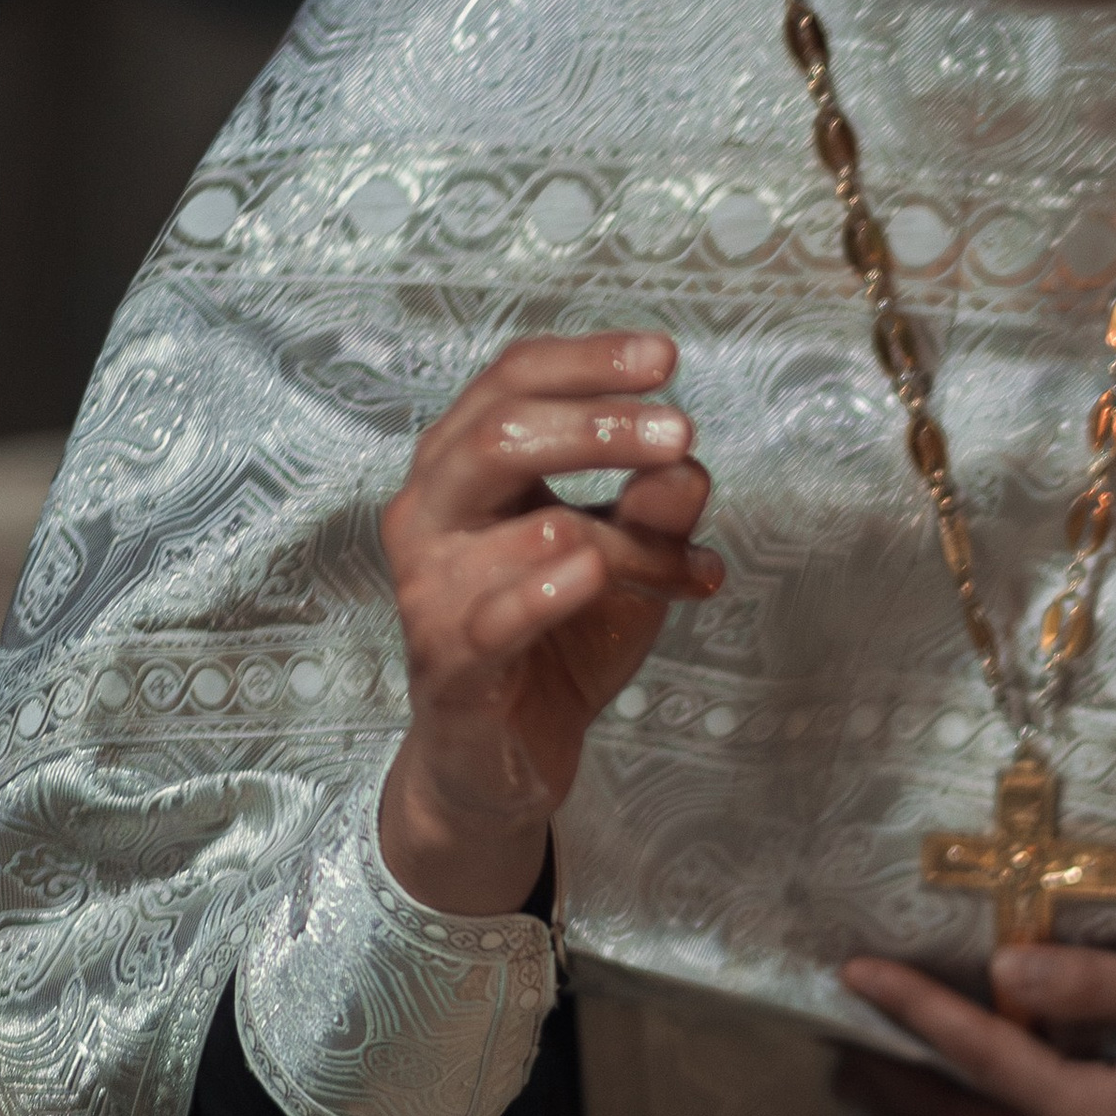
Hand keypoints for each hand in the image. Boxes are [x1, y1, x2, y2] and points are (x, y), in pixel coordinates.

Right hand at [378, 332, 719, 913]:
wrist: (505, 759)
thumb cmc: (558, 638)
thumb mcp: (628, 563)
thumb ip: (655, 511)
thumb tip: (687, 464)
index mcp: (463, 467)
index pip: (512, 380)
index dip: (587, 360)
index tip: (665, 357)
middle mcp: (430, 514)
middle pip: (500, 434)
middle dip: (599, 425)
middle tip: (681, 431)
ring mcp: (429, 589)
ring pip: (526, 527)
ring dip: (627, 541)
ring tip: (683, 567)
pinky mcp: (447, 664)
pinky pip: (492, 617)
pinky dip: (547, 590)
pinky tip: (592, 572)